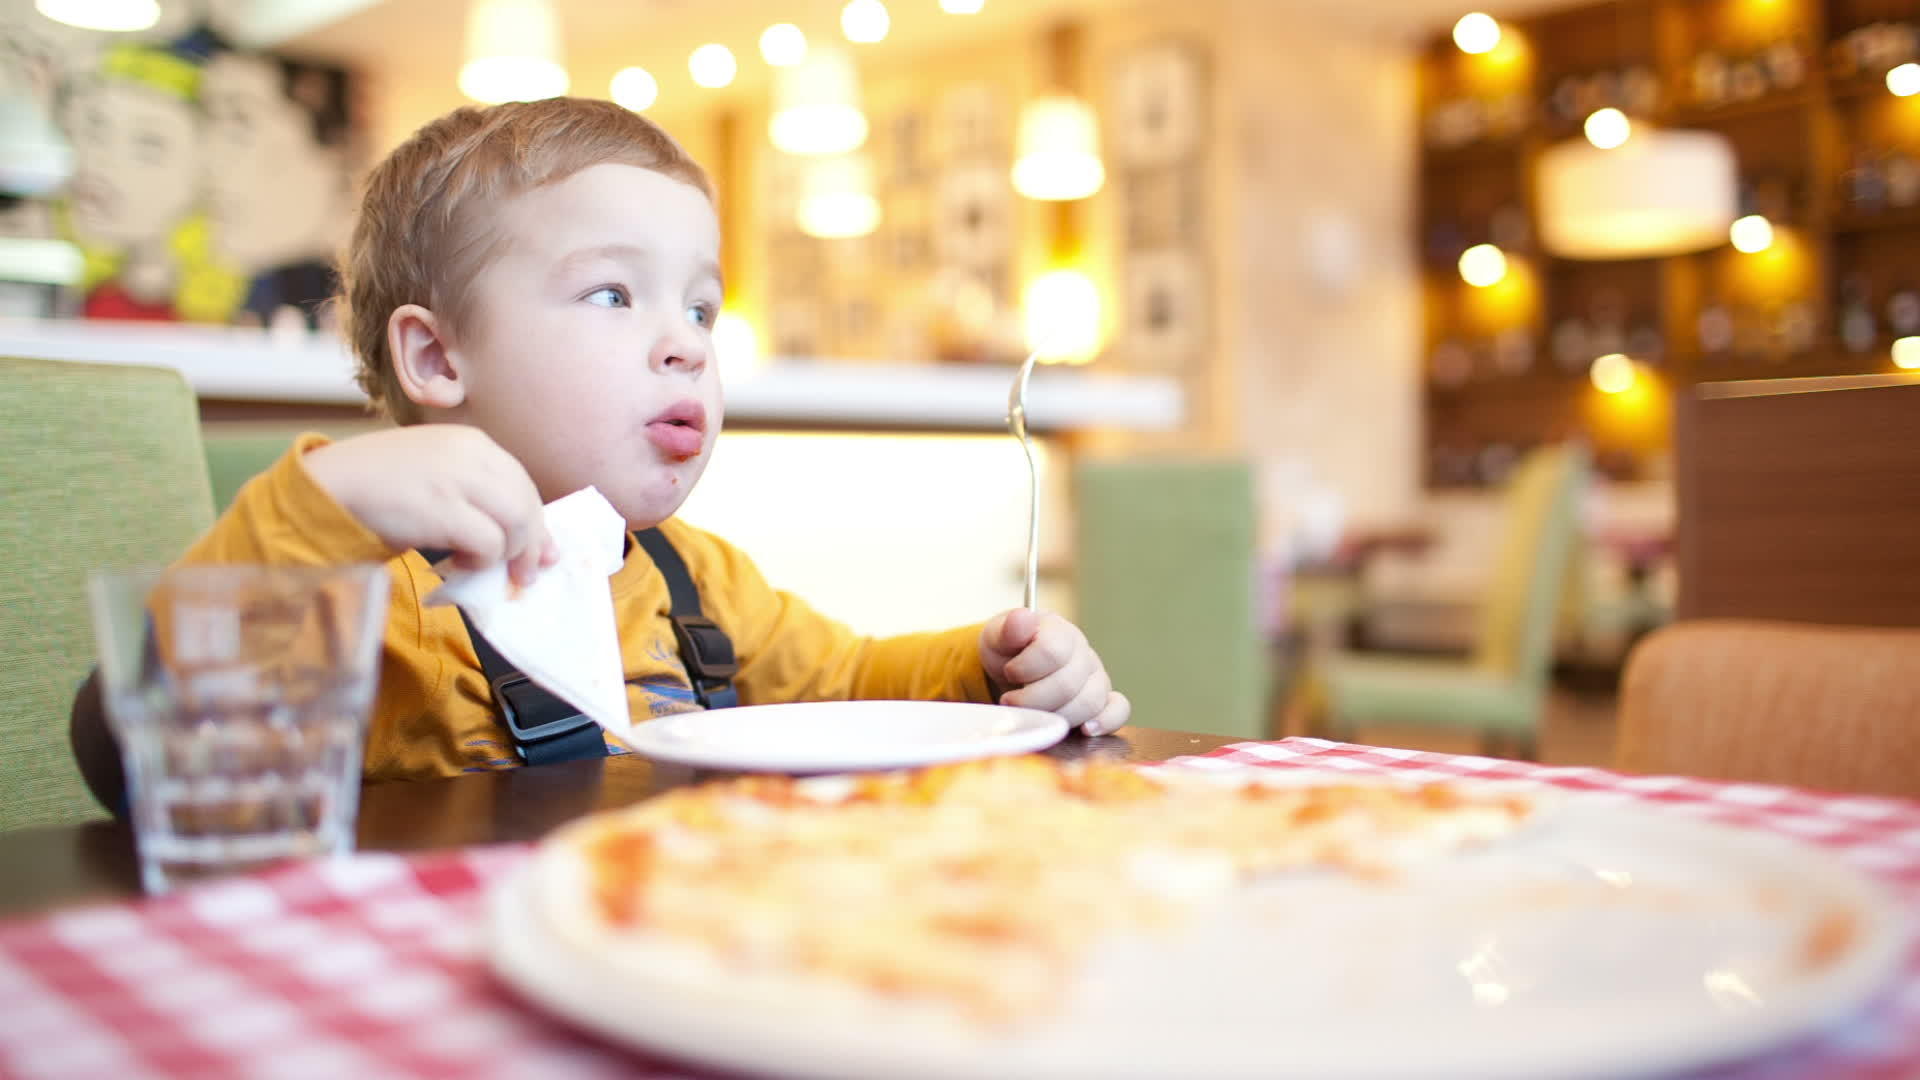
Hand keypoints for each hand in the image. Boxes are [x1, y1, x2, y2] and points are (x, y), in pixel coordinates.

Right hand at [303, 424, 556, 585]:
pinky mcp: (442, 509)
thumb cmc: (381, 484)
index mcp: (472, 442)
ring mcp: (457, 478)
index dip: (537, 521)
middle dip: (532, 544)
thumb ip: (478, 494)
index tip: (541, 551)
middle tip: (524, 575)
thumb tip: (525, 539)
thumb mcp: (437, 473)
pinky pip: (489, 543)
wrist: (331, 484)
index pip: (522, 483)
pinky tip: (461, 565)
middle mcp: (471, 453)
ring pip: (516, 523)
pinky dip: (483, 561)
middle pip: (526, 503)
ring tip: (490, 571)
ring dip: (510, 555)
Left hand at [979, 608, 1129, 736]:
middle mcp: (1084, 654)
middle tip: (1010, 702)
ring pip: (1089, 702)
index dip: (1025, 668)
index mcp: (1061, 633)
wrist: (1016, 666)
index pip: (1052, 651)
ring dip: (1056, 716)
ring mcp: (1097, 678)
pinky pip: (1118, 710)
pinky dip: (1106, 721)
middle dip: (1032, 700)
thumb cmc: (1009, 651)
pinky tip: (1086, 729)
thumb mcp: (998, 636)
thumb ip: (1008, 629)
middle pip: (1068, 684)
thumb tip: (1022, 618)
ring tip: (1032, 716)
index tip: (1008, 672)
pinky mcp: (1104, 700)